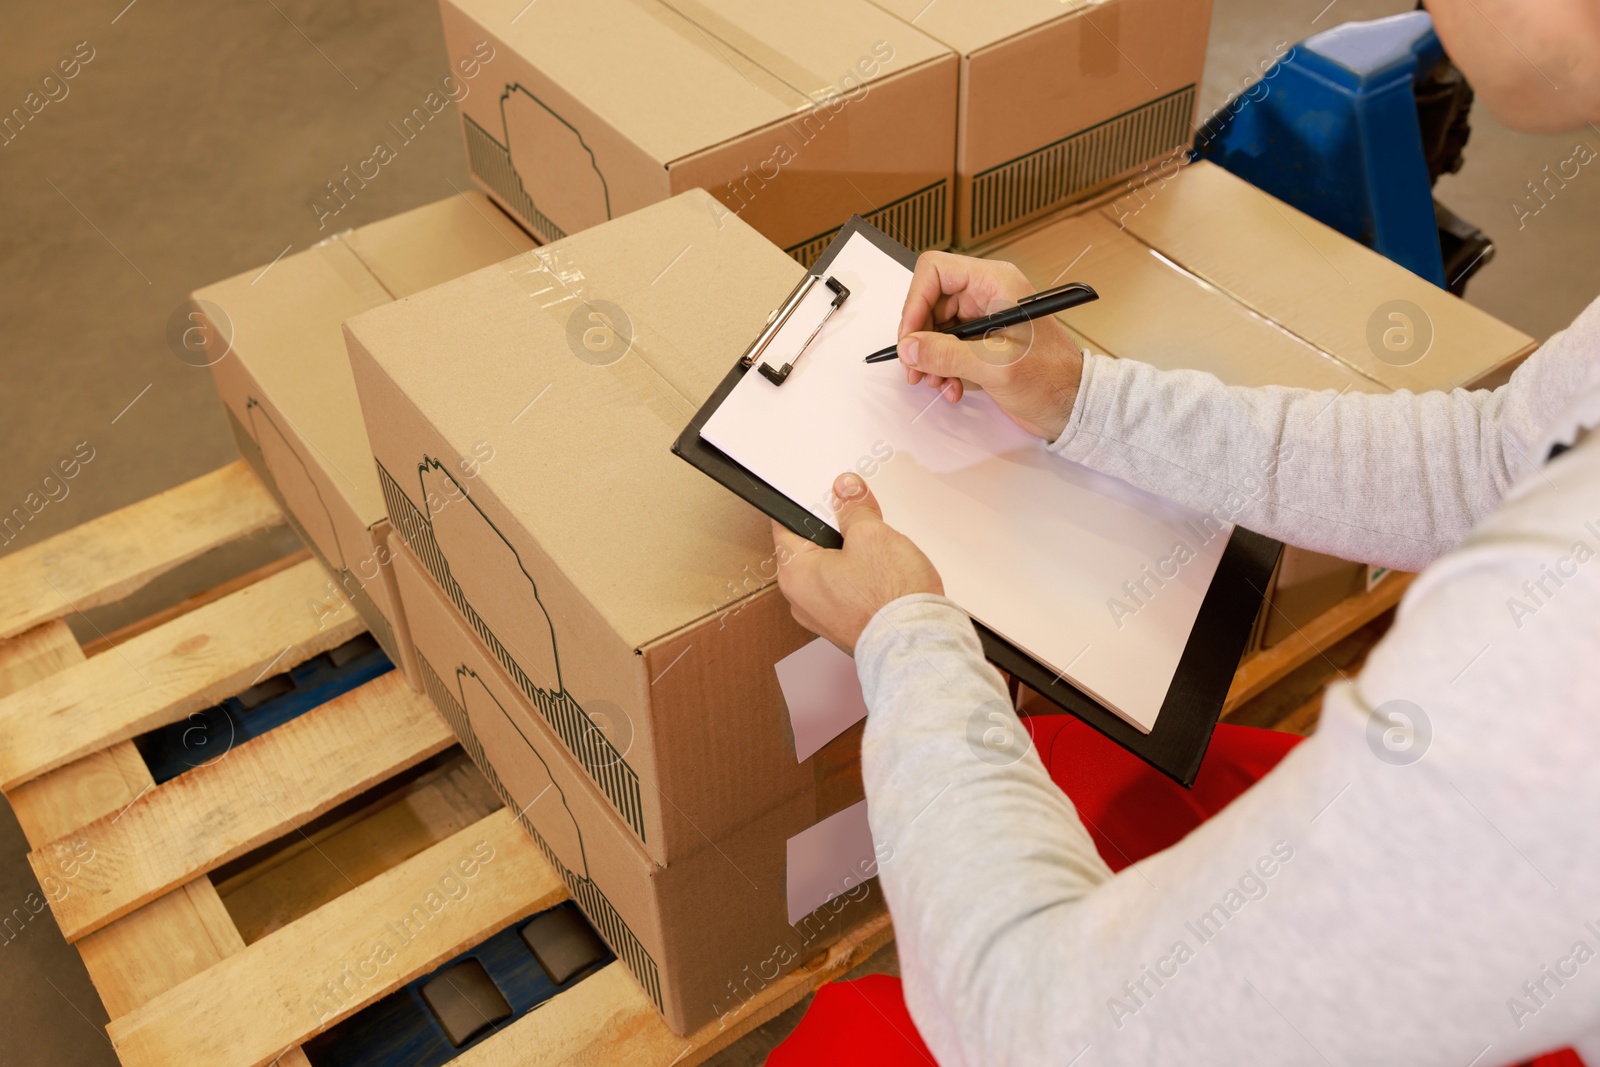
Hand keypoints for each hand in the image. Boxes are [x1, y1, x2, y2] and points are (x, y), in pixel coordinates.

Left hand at [772, 473, 941, 653]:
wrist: (916, 644)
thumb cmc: (889, 599)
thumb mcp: (872, 534)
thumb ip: (853, 509)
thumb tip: (846, 490)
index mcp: (795, 574)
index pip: (787, 525)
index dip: (808, 503)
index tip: (827, 493)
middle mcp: (801, 600)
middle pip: (812, 549)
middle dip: (836, 530)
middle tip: (861, 518)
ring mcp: (823, 617)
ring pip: (832, 571)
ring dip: (852, 555)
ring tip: (879, 548)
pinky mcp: (845, 626)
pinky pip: (846, 592)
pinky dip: (861, 579)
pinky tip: (883, 573)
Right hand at [897, 251, 1085, 440]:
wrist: (1072, 405)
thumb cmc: (1052, 378)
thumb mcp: (996, 366)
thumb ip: (948, 355)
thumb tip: (910, 348)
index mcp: (996, 283)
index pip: (936, 271)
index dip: (916, 302)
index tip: (911, 337)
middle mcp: (987, 294)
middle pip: (930, 301)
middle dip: (920, 338)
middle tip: (916, 368)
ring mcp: (984, 318)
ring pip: (934, 327)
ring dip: (930, 358)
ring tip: (936, 382)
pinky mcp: (982, 341)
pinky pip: (947, 346)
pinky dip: (942, 367)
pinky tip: (951, 386)